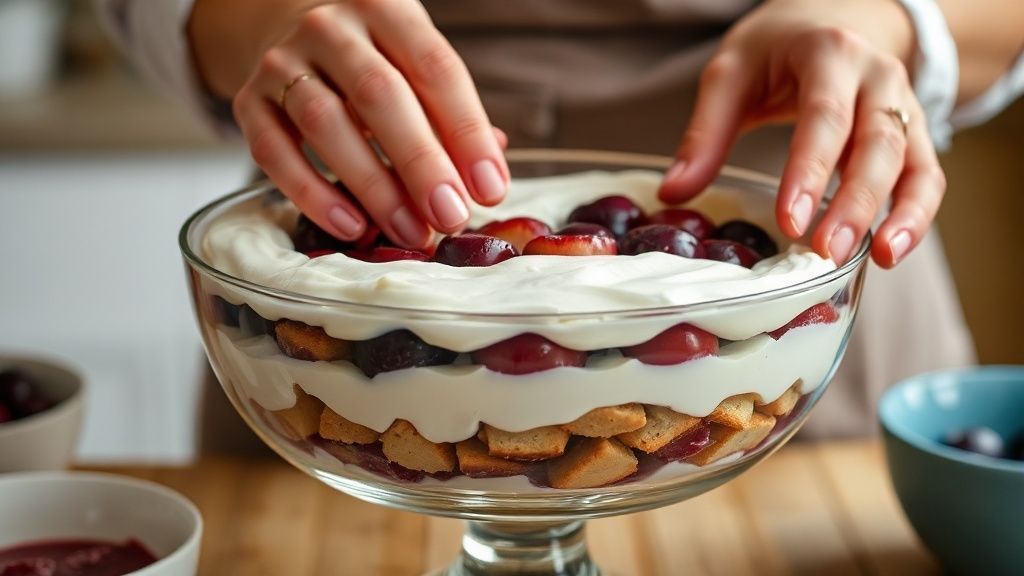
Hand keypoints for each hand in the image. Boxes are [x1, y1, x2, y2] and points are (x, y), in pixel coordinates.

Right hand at [192, 0, 508, 247]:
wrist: (278, 21)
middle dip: (421, 164)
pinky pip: (274, 151)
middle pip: (380, 96)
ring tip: (410, 232)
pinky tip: (351, 226)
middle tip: (450, 217)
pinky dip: (312, 193)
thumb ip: (449, 116)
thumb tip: (486, 180)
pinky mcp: (247, 99)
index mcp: (387, 8)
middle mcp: (331, 26)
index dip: (467, 132)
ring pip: (325, 124)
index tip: (490, 188)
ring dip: (374, 187)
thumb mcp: (413, 63)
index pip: (435, 68)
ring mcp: (283, 60)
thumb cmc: (368, 54)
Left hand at [659, 0, 944, 267]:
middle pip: (877, 143)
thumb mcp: (731, 72)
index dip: (808, 172)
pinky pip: (926, 174)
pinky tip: (890, 250)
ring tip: (877, 259)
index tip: (791, 221)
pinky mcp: (912, 132)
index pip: (823, 117)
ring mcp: (902, 105)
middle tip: (826, 251)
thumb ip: (705, 133)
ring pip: (912, 161)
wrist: (830, 16)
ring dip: (898, 214)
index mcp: (829, 54)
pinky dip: (918, 214)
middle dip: (854, 202)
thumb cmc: (777, 47)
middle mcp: (877, 77)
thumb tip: (675, 194)